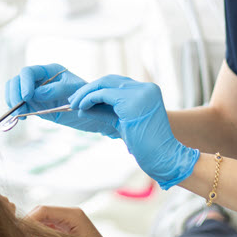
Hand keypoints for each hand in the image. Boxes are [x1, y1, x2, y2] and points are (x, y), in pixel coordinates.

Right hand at [4, 64, 118, 137]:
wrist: (93, 113)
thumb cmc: (87, 98)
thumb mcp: (75, 92)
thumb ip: (57, 90)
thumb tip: (36, 93)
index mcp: (49, 71)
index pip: (28, 72)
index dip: (24, 83)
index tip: (27, 97)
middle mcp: (39, 80)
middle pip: (17, 81)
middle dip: (14, 93)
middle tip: (19, 107)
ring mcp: (35, 93)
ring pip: (14, 92)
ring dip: (12, 102)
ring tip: (19, 114)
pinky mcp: (35, 106)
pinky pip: (19, 105)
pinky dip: (16, 111)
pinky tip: (21, 118)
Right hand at [26, 206, 111, 236]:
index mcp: (73, 214)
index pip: (43, 210)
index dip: (28, 220)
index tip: (18, 234)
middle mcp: (70, 214)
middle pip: (40, 213)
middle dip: (28, 225)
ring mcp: (67, 221)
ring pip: (42, 221)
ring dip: (32, 230)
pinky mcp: (65, 230)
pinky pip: (47, 228)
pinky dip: (38, 236)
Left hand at [68, 75, 198, 189]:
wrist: (163, 157)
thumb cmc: (146, 145)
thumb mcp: (123, 123)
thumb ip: (107, 111)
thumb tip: (83, 106)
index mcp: (147, 91)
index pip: (117, 83)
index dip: (98, 89)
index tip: (83, 99)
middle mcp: (145, 88)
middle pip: (110, 80)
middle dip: (89, 89)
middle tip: (73, 100)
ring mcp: (140, 92)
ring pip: (104, 84)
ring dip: (86, 93)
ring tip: (73, 104)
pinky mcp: (131, 101)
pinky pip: (103, 94)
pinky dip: (89, 99)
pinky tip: (81, 108)